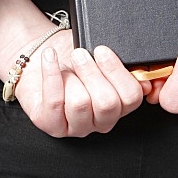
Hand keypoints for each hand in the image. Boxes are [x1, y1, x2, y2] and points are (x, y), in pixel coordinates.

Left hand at [13, 32, 147, 136]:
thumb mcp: (99, 59)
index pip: (131, 98)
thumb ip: (121, 65)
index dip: (117, 72)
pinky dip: (51, 73)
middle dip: (92, 72)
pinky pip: (55, 101)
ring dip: (72, 76)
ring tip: (65, 62)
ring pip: (81, 104)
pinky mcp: (50, 124)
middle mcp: (99, 122)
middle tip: (80, 54)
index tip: (102, 50)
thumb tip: (139, 69)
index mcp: (118, 107)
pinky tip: (50, 57)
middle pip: (107, 103)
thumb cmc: (71, 60)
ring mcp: (75, 127)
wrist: (39, 58)